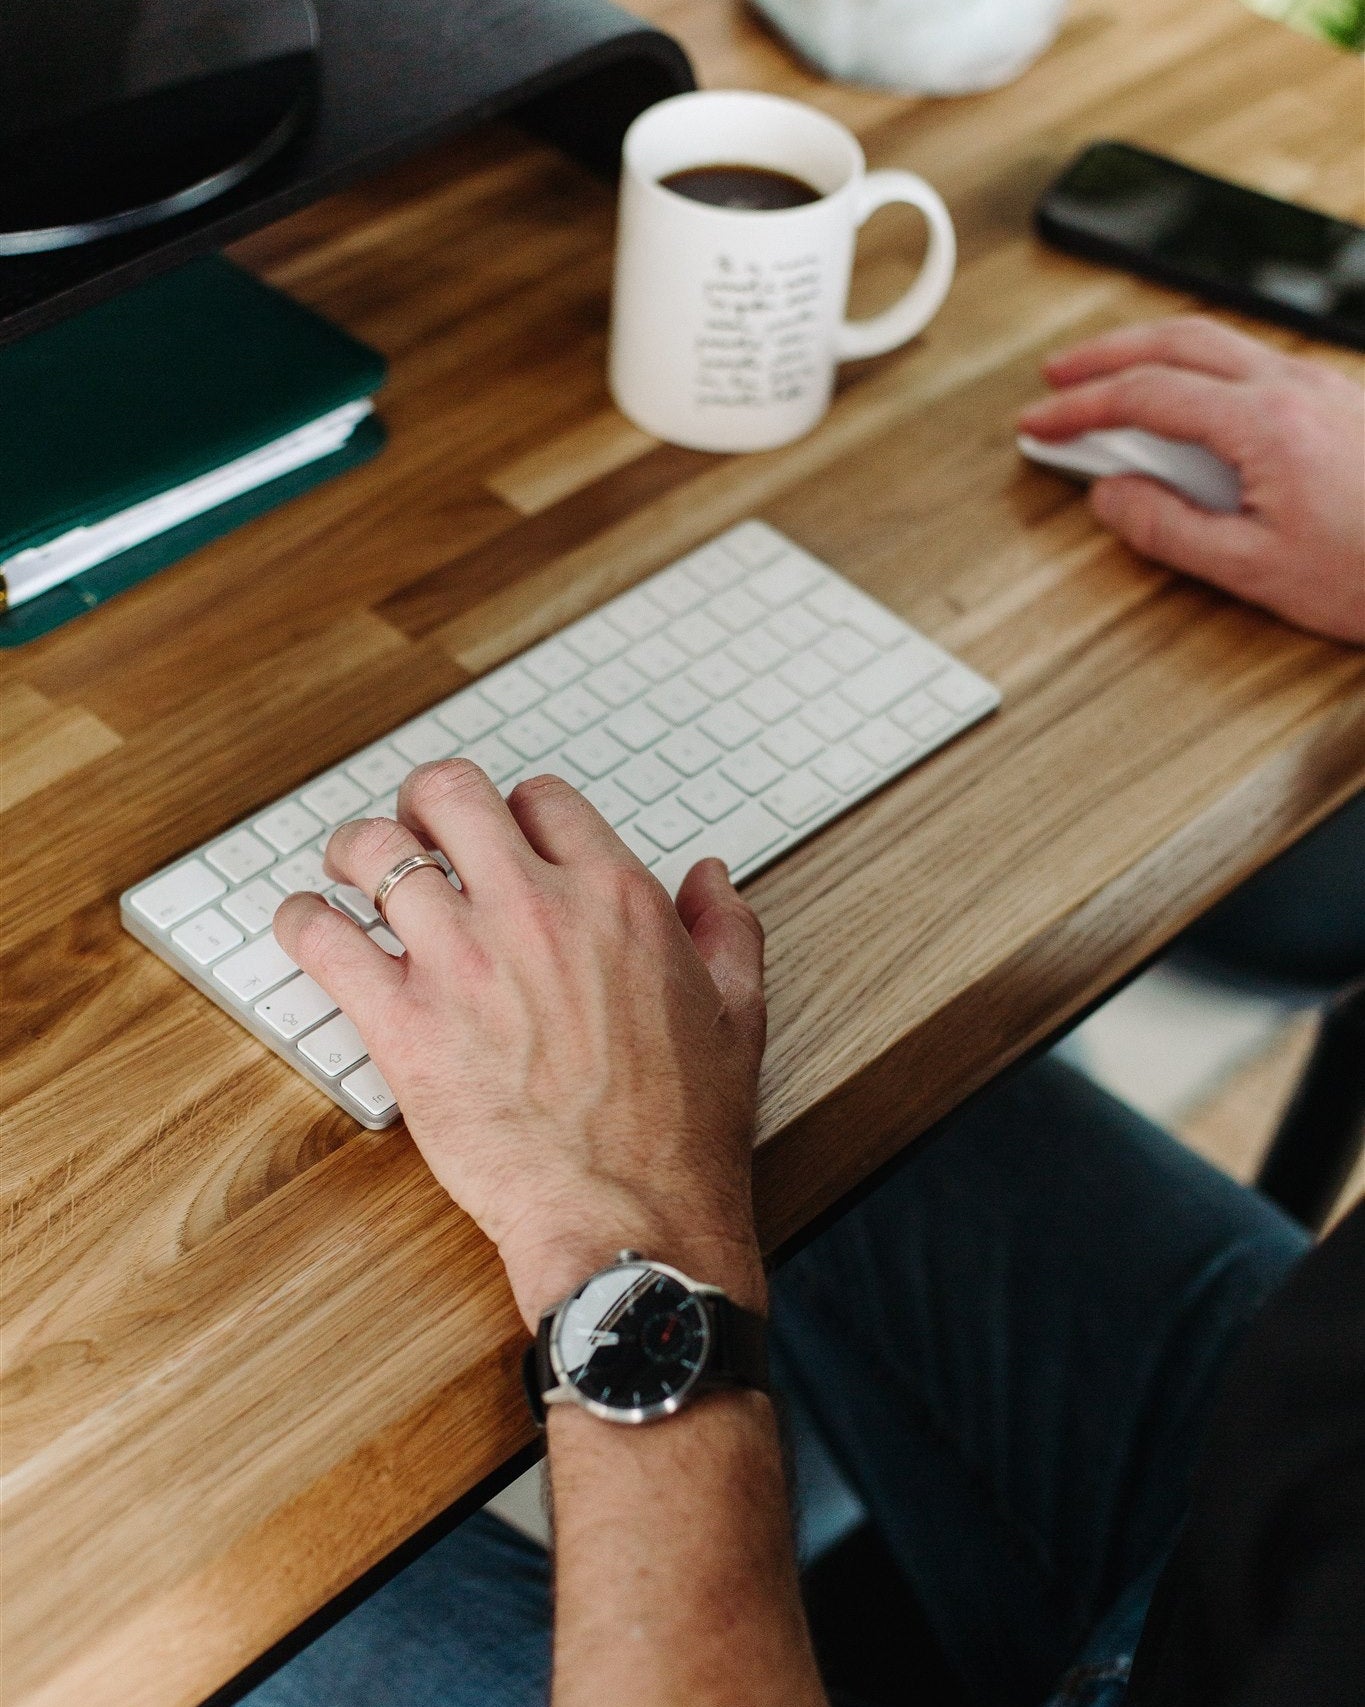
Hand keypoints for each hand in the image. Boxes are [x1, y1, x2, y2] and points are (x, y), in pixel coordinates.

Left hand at [273, 761, 767, 1327]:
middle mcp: (535, 911)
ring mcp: (463, 961)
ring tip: (349, 871)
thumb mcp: (736, 1013)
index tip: (501, 837)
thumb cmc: (682, 1133)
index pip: (541, 801)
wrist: (630, 1218)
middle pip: (450, 794)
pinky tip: (309, 927)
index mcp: (616, 899)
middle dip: (422, 802)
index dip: (514, 811)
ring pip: (374, 850)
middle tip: (413, 830)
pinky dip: (303, 921)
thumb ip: (726, 929)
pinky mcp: (403, 1023)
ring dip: (353, 850)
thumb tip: (709, 876)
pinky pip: (324, 938)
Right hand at [1018, 316, 1364, 643]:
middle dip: (1106, 354)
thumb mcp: (1252, 570)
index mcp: (1267, 425)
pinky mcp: (1342, 402)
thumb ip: (1169, 529)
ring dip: (1153, 353)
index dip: (1081, 408)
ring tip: (1111, 381)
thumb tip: (1112, 498)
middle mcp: (1297, 389)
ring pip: (1220, 344)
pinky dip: (1199, 371)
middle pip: (1179, 341)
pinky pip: (1254, 365)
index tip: (1040, 424)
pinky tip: (1188, 404)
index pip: (1146, 396)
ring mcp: (1324, 388)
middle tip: (1057, 377)